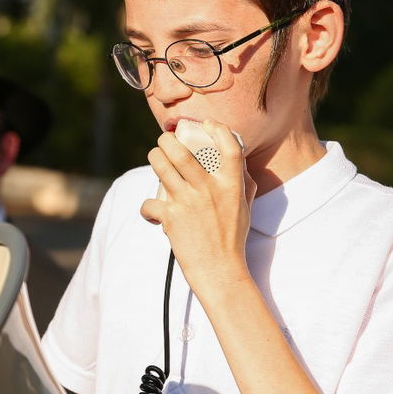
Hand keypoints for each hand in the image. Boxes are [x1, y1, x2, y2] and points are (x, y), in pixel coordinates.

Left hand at [139, 118, 255, 290]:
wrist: (220, 270)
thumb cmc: (232, 238)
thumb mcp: (245, 207)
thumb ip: (243, 183)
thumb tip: (238, 165)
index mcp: (231, 184)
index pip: (228, 146)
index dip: (217, 128)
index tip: (206, 123)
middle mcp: (209, 188)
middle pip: (181, 151)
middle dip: (167, 141)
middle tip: (164, 142)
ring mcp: (188, 201)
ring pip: (161, 165)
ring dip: (154, 158)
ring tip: (155, 159)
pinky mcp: (171, 217)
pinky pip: (150, 203)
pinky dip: (147, 209)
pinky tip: (152, 214)